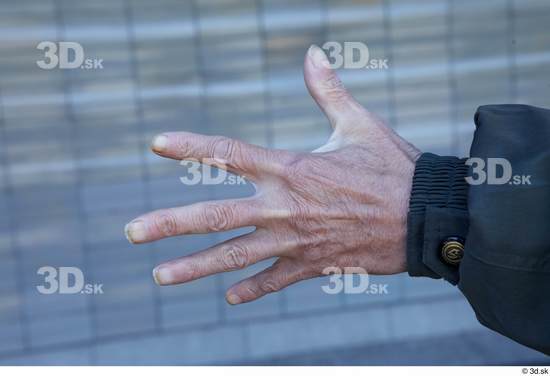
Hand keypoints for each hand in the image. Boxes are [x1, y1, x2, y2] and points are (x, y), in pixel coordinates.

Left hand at [124, 45, 420, 304]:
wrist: (427, 217)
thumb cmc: (392, 167)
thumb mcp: (358, 124)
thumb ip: (328, 91)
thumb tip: (312, 53)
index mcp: (290, 167)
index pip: (228, 153)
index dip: (190, 146)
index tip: (156, 145)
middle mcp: (283, 207)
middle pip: (215, 215)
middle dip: (170, 224)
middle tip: (133, 233)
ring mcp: (295, 241)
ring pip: (234, 257)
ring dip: (195, 268)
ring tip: (159, 277)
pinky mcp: (313, 265)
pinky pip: (274, 281)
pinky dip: (252, 290)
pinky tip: (229, 298)